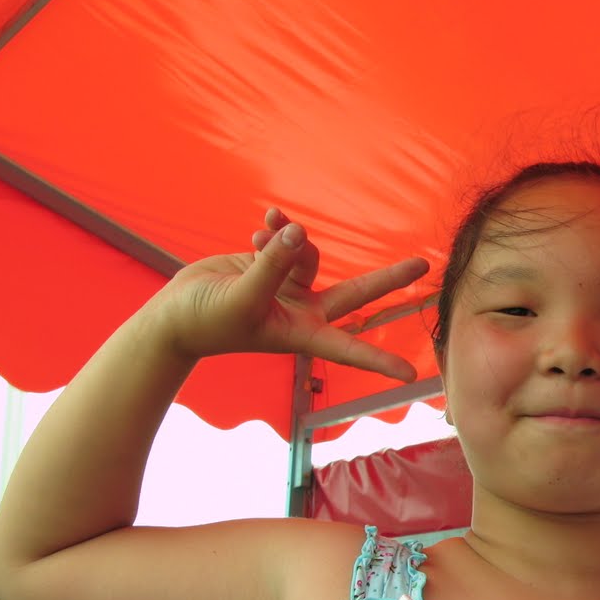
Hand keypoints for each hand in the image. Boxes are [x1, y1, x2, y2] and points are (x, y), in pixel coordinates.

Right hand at [155, 208, 430, 380]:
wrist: (175, 313)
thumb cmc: (207, 321)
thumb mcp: (242, 298)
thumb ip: (273, 265)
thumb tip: (299, 233)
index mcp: (302, 333)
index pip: (349, 348)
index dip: (379, 361)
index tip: (411, 376)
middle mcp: (303, 310)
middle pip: (358, 292)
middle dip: (389, 278)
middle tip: (423, 265)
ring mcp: (290, 287)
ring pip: (310, 253)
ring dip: (291, 241)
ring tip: (263, 237)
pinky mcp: (272, 265)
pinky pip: (287, 240)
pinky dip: (277, 229)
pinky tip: (263, 223)